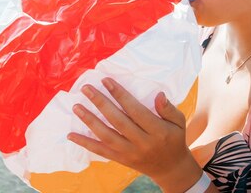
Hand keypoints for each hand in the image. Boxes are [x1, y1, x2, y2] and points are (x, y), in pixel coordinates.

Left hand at [67, 77, 202, 191]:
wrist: (170, 168)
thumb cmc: (174, 139)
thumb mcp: (179, 122)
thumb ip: (169, 109)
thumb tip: (158, 95)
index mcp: (158, 131)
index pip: (135, 111)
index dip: (120, 95)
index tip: (106, 81)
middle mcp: (143, 143)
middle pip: (118, 121)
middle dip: (101, 103)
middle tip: (86, 88)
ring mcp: (130, 153)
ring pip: (107, 136)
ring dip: (90, 121)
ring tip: (76, 106)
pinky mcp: (121, 160)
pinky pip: (101, 152)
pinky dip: (85, 143)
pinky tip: (71, 135)